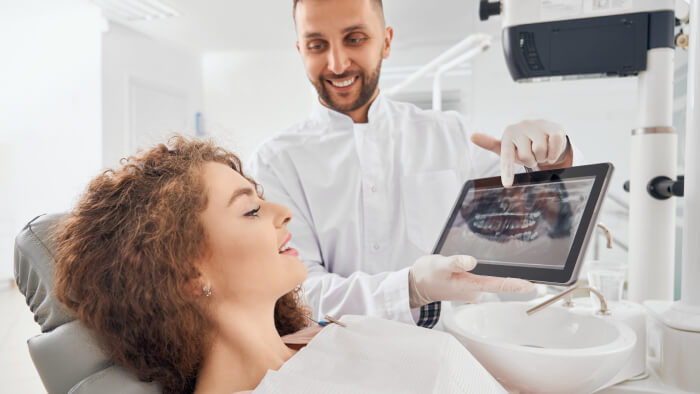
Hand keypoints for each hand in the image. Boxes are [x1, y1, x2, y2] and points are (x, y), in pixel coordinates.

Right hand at [408, 255, 533, 307]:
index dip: (515, 285)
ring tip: (491, 268)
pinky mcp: (469, 288)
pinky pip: (482, 281)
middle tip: (517, 267)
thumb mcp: (440, 264)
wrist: (417, 285)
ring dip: (493, 274)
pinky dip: (484, 273)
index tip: (531, 286)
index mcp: (469, 286)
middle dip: (507, 276)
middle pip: (497, 283)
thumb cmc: (428, 275)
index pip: (497, 285)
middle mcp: (473, 291)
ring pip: (489, 281)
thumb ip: (456, 262)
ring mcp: (472, 291)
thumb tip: (472, 262)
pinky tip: (476, 268)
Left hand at [471, 119, 571, 187]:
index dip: (508, 171)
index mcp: (508, 133)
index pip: (506, 156)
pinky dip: (554, 153)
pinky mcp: (554, 127)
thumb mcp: (507, 147)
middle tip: (532, 156)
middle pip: (526, 157)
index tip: (507, 185)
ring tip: (541, 152)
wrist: (546, 133)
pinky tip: (551, 149)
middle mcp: (521, 127)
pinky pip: (554, 145)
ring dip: (543, 157)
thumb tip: (472, 135)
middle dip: (531, 161)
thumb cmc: (523, 144)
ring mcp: (538, 126)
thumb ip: (489, 143)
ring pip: (541, 152)